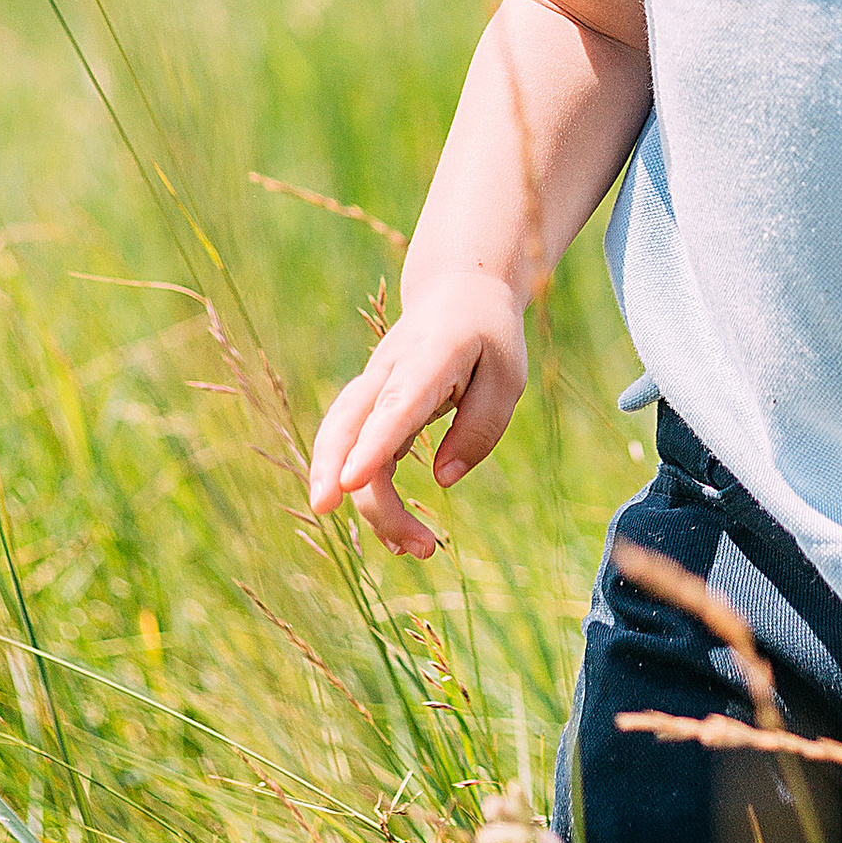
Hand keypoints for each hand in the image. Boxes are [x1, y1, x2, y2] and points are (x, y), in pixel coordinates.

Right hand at [306, 276, 526, 556]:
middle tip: (344, 520)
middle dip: (335, 473)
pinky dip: (369, 495)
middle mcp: (387, 374)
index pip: (394, 404)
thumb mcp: (506, 376)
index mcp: (428, 357)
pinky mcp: (371, 411)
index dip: (371, 444)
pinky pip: (354, 454)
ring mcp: (373, 390)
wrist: (459, 293)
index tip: (350, 481)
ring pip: (341, 444)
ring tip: (415, 550)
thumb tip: (443, 479)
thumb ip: (479, 427)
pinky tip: (398, 535)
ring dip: (367, 501)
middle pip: (346, 424)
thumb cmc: (488, 336)